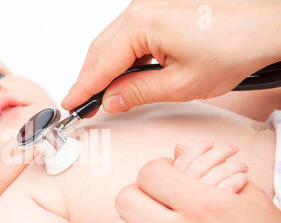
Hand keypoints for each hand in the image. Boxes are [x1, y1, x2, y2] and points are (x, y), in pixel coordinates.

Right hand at [62, 0, 280, 113]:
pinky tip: (123, 73)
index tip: (69, 104)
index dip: (82, 89)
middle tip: (82, 104)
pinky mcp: (160, 9)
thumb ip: (138, 93)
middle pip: (100, 50)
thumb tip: (111, 100)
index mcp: (141, 24)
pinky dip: (120, 56)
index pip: (100, 64)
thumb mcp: (180, 84)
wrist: (267, 25)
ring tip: (100, 93)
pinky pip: (128, 35)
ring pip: (112, 42)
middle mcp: (141, 9)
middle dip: (88, 78)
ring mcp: (150, 6)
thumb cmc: (234, 48)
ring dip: (104, 68)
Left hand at [105, 141, 280, 222]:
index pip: (149, 174)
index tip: (164, 174)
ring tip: (145, 219)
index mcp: (202, 206)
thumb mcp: (245, 191)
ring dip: (129, 221)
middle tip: (152, 195)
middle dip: (138, 191)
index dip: (155, 169)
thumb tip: (174, 150)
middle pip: (126, 199)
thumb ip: (207, 165)